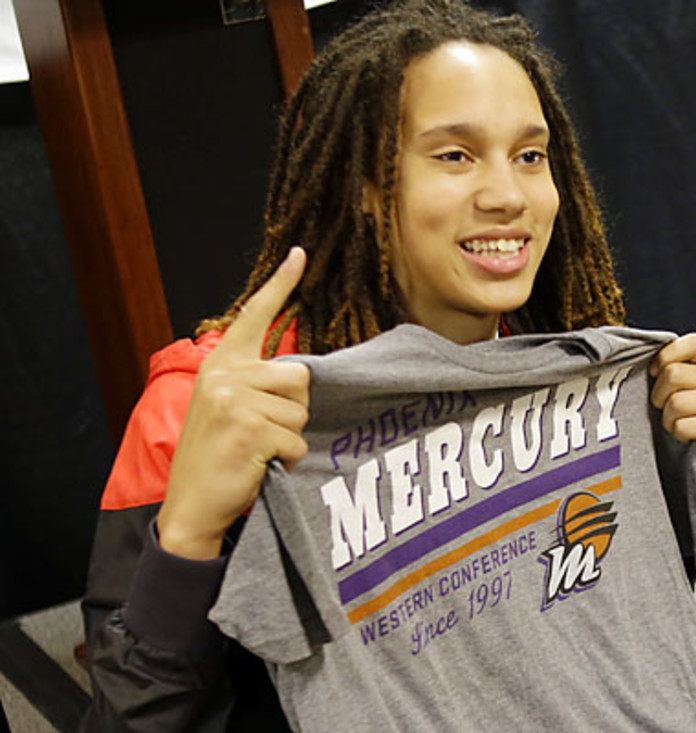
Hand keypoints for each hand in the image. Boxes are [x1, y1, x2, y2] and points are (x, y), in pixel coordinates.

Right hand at [157, 248, 310, 559]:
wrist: (191, 506)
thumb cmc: (218, 457)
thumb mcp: (226, 408)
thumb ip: (254, 383)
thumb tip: (300, 374)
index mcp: (221, 365)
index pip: (256, 316)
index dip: (281, 284)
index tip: (301, 253)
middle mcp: (225, 375)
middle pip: (300, 375)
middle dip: (292, 407)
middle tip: (261, 431)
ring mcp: (235, 400)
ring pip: (301, 410)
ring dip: (289, 436)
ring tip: (256, 449)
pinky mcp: (250, 428)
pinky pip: (296, 440)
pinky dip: (286, 459)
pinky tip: (258, 465)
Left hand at [649, 333, 695, 501]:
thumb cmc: (686, 436)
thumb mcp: (675, 398)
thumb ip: (666, 374)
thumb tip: (636, 355)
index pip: (692, 342)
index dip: (666, 358)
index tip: (655, 377)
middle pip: (673, 373)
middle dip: (660, 399)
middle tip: (669, 416)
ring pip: (677, 401)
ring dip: (669, 422)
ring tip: (680, 432)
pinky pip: (685, 425)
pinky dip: (679, 437)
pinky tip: (690, 442)